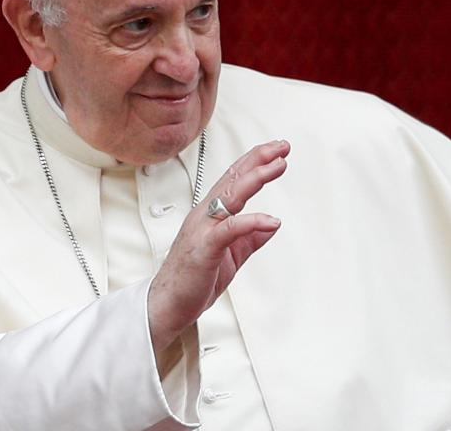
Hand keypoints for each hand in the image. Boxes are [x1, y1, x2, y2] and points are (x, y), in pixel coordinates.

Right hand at [148, 139, 289, 351]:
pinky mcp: (204, 247)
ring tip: (278, 166)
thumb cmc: (194, 277)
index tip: (277, 151)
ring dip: (256, 178)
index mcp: (210, 213)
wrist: (168, 304)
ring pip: (230, 196)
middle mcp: (205, 214)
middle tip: (282, 147)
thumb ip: (250, 237)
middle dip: (258, 159)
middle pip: (233, 179)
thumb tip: (273, 224)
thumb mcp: (231, 254)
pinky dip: (251, 221)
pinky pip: (229, 229)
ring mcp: (202, 228)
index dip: (255, 162)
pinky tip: (271, 220)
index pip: (234, 179)